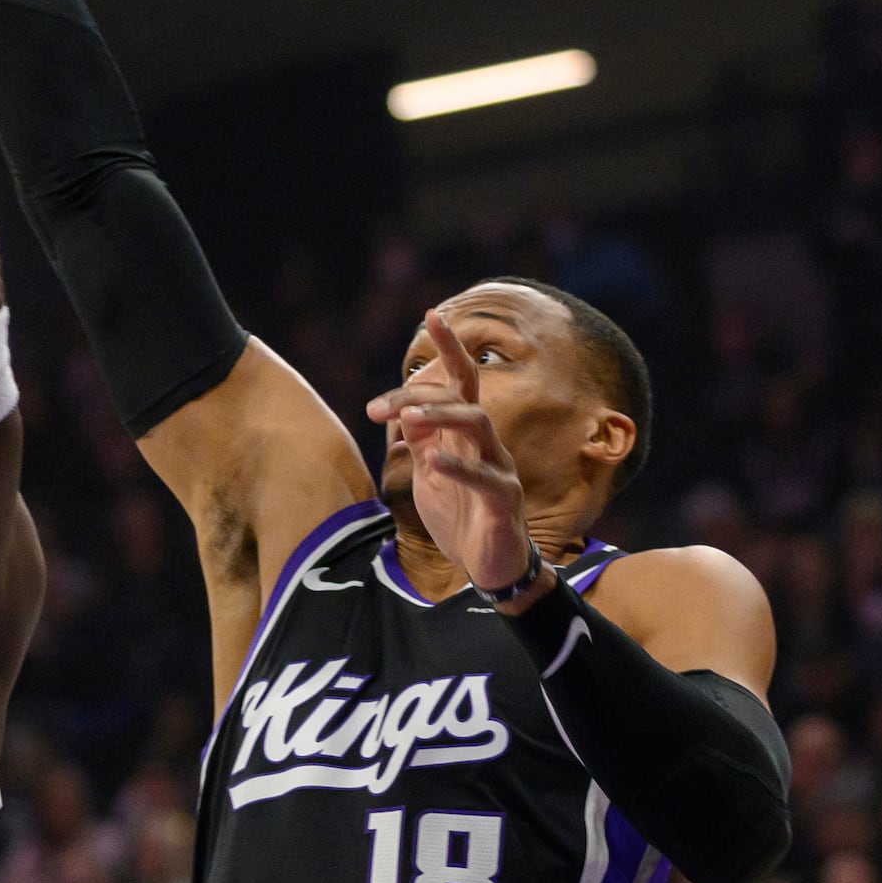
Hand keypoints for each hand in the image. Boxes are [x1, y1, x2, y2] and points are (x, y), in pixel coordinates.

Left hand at [365, 310, 549, 603]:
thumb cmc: (461, 517)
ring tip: (410, 416)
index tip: (430, 314)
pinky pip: (486, 478)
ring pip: (479, 425)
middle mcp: (487, 444)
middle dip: (423, 392)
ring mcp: (500, 469)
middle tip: (377, 408)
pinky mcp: (505, 501)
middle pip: (465, 397)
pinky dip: (458, 468)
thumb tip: (405, 408)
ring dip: (442, 415)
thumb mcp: (431, 473)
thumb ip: (422, 439)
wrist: (488, 568)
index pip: (462, 381)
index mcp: (466, 435)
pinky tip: (432, 463)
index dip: (450, 347)